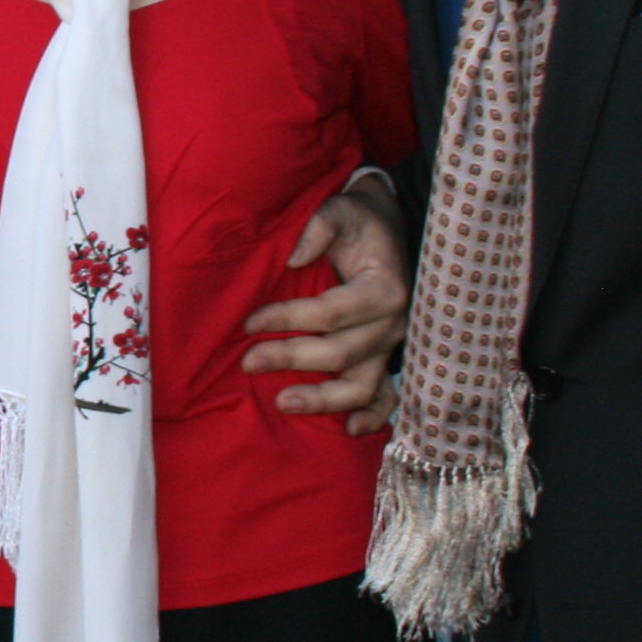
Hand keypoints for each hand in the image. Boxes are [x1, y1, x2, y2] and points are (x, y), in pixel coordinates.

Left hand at [242, 174, 409, 433]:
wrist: (387, 230)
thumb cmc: (358, 222)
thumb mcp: (340, 210)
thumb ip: (318, 228)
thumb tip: (293, 259)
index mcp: (385, 289)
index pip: (331, 313)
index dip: (287, 318)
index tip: (249, 321)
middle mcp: (393, 323)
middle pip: (341, 353)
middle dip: (291, 358)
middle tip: (247, 362)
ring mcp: (391, 347)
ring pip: (361, 386)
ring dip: (322, 399)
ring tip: (282, 403)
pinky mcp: (385, 359)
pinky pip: (385, 397)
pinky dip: (371, 418)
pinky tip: (348, 431)